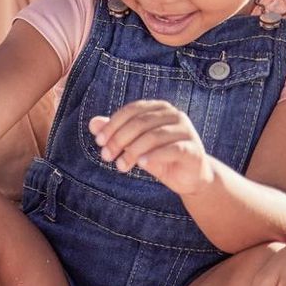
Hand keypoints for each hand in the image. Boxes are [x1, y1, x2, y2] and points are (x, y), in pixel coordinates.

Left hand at [91, 101, 213, 193]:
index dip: (112, 125)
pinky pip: (171, 149)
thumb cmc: (159, 157)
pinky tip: (141, 164)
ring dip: (132, 151)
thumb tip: (93, 123)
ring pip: (153, 136)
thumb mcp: (134, 145)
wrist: (189, 177)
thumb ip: (116, 133)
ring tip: (120, 166)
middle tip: (106, 156)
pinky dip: (154, 156)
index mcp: (159, 108)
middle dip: (118, 139)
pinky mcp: (192, 149)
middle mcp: (174, 114)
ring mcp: (185, 130)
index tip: (99, 141)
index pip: (132, 111)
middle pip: (140, 123)